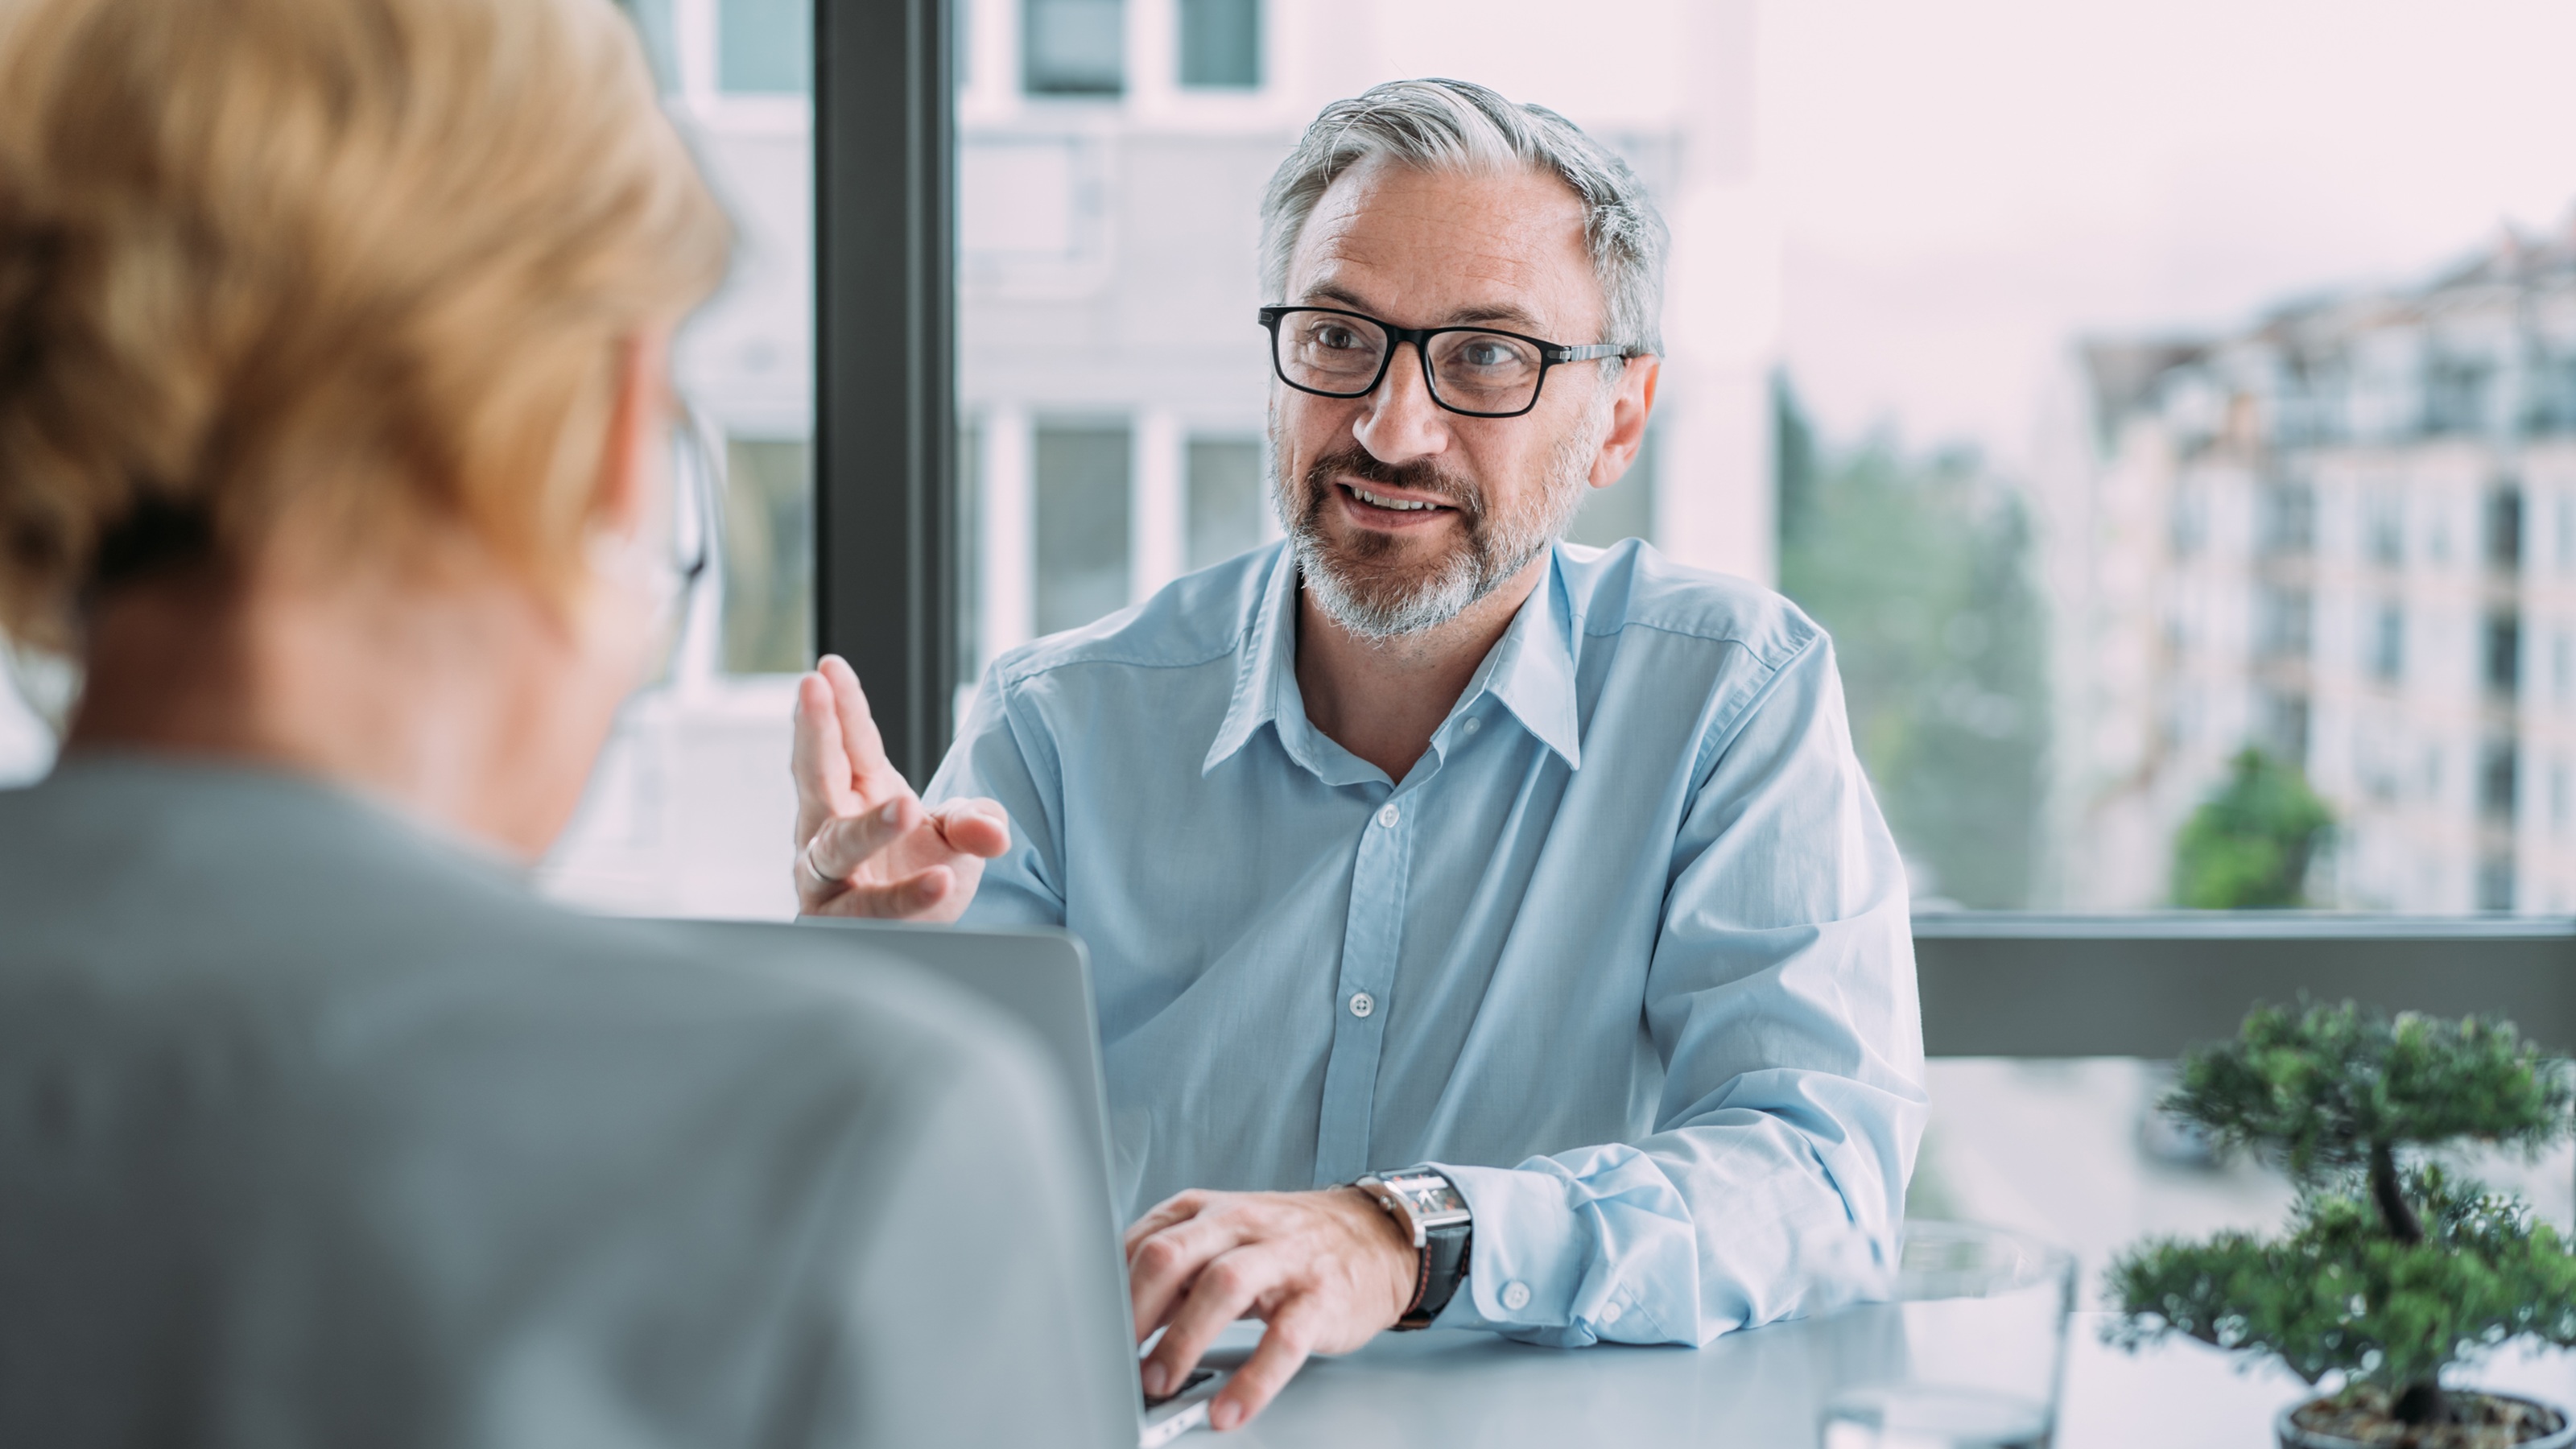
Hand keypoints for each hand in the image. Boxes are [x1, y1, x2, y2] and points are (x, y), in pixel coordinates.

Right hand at [790, 654, 1008, 919]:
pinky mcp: (837, 922)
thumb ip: (975, 822)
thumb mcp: (956, 836)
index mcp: (858, 790)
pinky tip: (941, 881)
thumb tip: (994, 833)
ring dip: (870, 827)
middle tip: (812, 692)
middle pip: (817, 775)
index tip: (828, 667)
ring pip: (836, 847)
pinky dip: (906, 897)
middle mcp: (829, 827)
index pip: (849, 740)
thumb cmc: (924, 872)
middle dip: (814, 732)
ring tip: (907, 808)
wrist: (918, 938)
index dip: (837, 703)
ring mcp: (826, 876)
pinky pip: (871, 909)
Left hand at [1124, 1187, 1415, 1430]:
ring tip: (1161, 1383)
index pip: (1142, 1242)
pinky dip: (1253, 1379)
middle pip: (1172, 1255)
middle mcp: (1241, 1226)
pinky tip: (1229, 1408)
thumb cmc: (1288, 1243)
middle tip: (1117, 1358)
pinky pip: (1284, 1339)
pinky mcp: (1321, 1297)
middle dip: (1135, 1311)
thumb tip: (1119, 1322)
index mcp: (1207, 1212)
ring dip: (1183, 1340)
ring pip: (1223, 1288)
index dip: (1110, 1291)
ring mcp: (1284, 1258)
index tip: (1090, 1332)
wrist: (1375, 1236)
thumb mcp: (1225, 1240)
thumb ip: (1175, 1273)